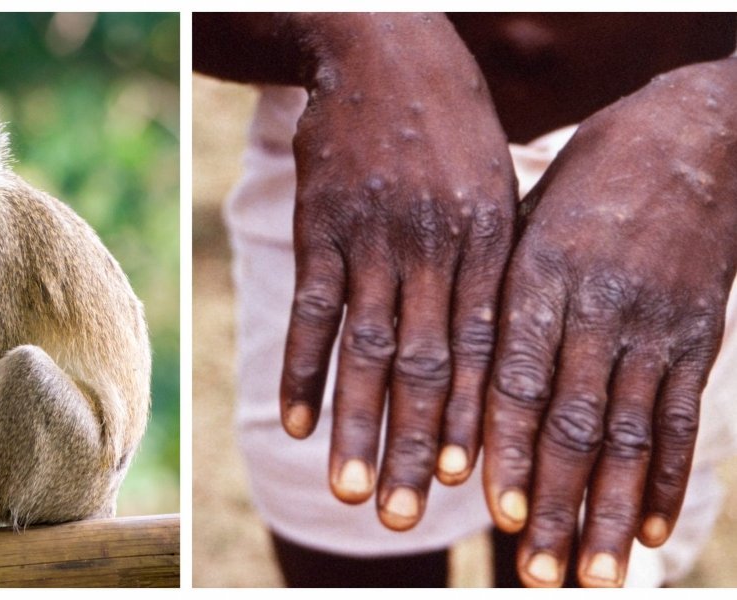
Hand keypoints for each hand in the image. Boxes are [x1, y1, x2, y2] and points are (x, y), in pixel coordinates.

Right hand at [277, 14, 515, 529]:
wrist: (384, 50)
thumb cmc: (450, 127)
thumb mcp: (496, 184)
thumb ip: (493, 265)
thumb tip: (493, 353)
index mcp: (488, 240)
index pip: (484, 349)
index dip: (475, 419)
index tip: (470, 484)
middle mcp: (433, 246)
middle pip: (426, 364)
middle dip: (417, 445)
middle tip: (408, 519)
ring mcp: (371, 237)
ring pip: (366, 349)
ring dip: (357, 425)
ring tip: (351, 493)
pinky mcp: (319, 228)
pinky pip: (309, 310)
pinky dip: (301, 369)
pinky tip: (295, 424)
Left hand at [483, 58, 736, 585]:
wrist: (697, 137)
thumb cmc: (588, 178)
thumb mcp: (528, 216)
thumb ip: (498, 291)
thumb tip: (455, 369)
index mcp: (541, 274)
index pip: (517, 376)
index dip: (505, 446)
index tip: (491, 509)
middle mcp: (598, 307)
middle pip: (573, 422)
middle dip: (553, 502)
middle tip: (534, 573)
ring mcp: (655, 326)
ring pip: (629, 434)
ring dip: (607, 510)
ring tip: (592, 576)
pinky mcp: (698, 337)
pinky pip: (681, 416)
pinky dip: (666, 477)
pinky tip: (648, 528)